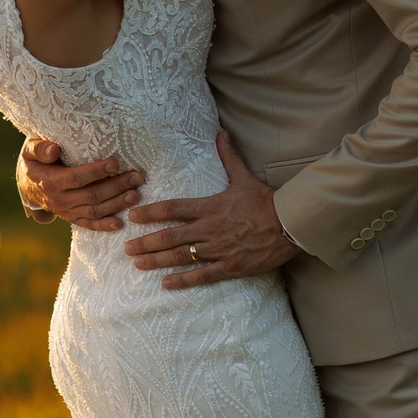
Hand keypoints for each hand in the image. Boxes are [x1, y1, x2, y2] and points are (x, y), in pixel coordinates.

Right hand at [19, 138, 143, 231]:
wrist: (26, 185)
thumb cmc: (34, 162)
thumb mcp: (29, 151)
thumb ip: (40, 149)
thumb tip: (54, 150)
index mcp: (50, 182)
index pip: (77, 178)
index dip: (97, 172)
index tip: (116, 164)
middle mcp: (59, 200)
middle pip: (92, 195)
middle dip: (117, 186)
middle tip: (137, 177)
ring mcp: (66, 212)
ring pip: (95, 210)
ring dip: (117, 204)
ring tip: (136, 195)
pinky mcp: (72, 218)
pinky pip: (89, 224)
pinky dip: (104, 226)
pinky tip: (120, 223)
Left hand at [123, 131, 304, 287]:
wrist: (291, 224)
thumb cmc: (266, 201)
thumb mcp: (244, 177)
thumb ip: (228, 158)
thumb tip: (221, 134)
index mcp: (209, 207)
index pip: (172, 208)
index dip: (150, 213)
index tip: (132, 217)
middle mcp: (209, 229)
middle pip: (169, 236)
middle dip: (145, 242)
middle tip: (126, 247)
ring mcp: (218, 249)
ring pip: (180, 256)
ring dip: (156, 260)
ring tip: (138, 263)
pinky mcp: (230, 266)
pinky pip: (202, 275)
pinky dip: (182, 280)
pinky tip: (165, 283)